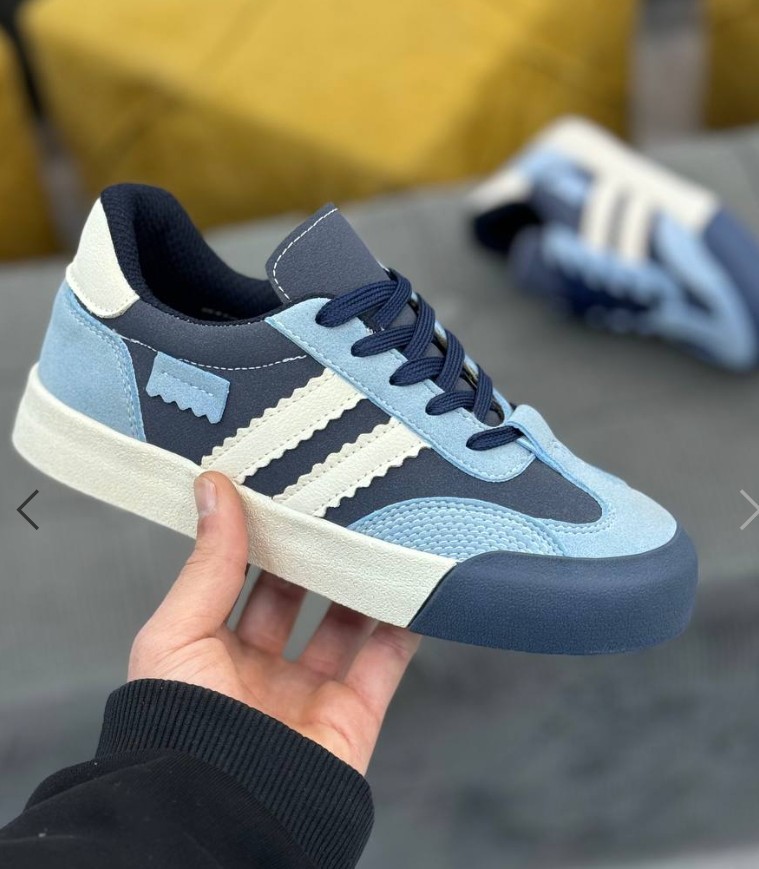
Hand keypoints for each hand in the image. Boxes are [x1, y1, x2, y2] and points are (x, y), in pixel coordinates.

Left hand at [128, 471, 419, 773]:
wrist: (224, 813)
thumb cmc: (180, 733)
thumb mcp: (177, 633)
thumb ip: (208, 564)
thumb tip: (213, 490)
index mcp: (210, 654)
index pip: (241, 581)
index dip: (260, 540)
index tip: (279, 496)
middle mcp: (260, 674)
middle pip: (297, 599)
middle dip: (312, 557)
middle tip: (331, 509)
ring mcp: (308, 695)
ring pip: (345, 624)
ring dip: (359, 583)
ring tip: (374, 534)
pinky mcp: (353, 716)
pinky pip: (386, 661)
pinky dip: (404, 624)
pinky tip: (410, 586)